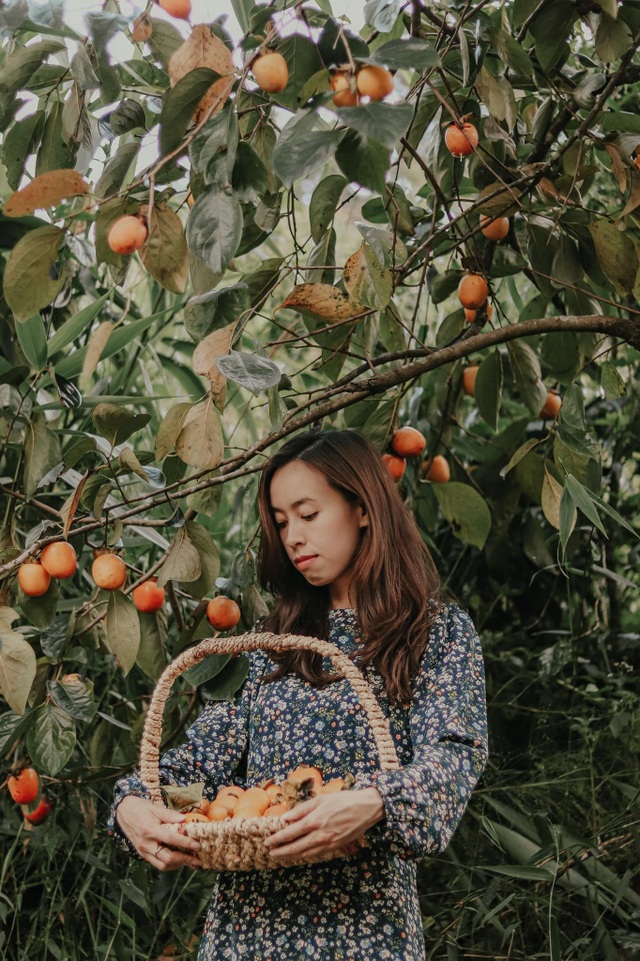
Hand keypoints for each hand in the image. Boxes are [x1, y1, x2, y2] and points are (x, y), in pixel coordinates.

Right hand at [115, 795, 201, 870]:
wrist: (123, 813)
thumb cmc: (140, 808)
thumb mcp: (155, 808)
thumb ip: (170, 815)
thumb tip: (185, 820)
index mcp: (149, 830)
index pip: (171, 839)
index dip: (185, 843)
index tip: (197, 845)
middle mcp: (146, 844)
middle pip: (167, 858)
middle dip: (184, 860)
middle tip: (197, 858)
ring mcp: (143, 851)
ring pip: (162, 864)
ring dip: (178, 864)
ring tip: (190, 859)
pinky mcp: (142, 854)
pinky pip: (157, 863)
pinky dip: (170, 864)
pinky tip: (179, 859)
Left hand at [263, 787, 384, 862]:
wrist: (366, 808)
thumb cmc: (344, 800)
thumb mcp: (321, 799)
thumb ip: (302, 809)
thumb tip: (286, 817)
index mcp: (314, 820)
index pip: (291, 833)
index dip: (278, 838)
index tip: (268, 841)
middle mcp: (319, 834)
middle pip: (295, 847)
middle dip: (281, 851)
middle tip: (271, 852)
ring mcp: (328, 843)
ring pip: (305, 853)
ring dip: (291, 856)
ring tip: (281, 856)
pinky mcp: (335, 846)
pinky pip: (316, 854)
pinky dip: (305, 855)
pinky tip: (299, 854)